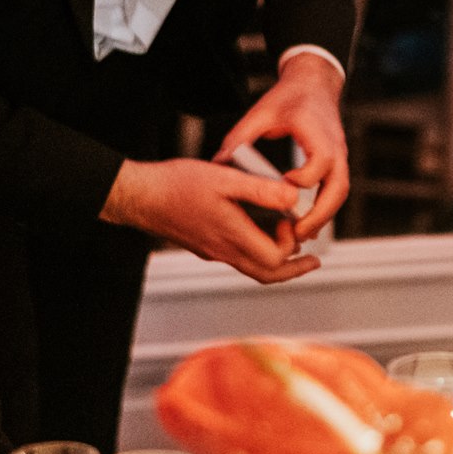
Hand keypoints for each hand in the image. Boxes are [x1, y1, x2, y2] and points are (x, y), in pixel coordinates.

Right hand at [102, 158, 321, 283]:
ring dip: (277, 264)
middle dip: (294, 270)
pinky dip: (257, 254)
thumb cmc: (177, 184)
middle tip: (314, 263)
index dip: (290, 243)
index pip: (274, 259)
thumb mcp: (224, 178)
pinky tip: (259, 236)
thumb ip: (261, 190)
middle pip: (267, 275)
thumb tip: (293, 199)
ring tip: (295, 252)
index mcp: (232, 236)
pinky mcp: (204, 247)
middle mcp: (223, 251)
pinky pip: (237, 259)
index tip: (289, 218)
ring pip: (252, 270)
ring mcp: (212, 252)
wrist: (139, 196)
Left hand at [217, 52, 348, 241]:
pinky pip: (335, 191)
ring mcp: (339, 156)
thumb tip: (218, 162)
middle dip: (320, 214)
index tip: (284, 187)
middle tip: (296, 233)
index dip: (303, 179)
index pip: (320, 162)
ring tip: (300, 236)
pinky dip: (324, 209)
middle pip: (338, 187)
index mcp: (317, 132)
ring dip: (324, 216)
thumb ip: (241, 137)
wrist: (314, 84)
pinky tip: (305, 224)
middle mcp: (335, 147)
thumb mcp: (261, 112)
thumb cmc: (289, 97)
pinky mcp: (336, 163)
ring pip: (340, 193)